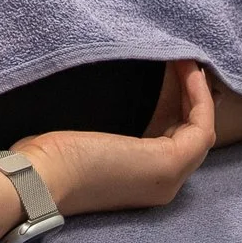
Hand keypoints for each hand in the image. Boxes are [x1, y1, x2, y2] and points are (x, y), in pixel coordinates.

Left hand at [14, 60, 215, 216]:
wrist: (40, 179)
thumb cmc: (49, 157)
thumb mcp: (86, 136)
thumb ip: (107, 125)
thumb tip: (110, 94)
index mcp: (140, 179)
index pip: (168, 137)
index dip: (173, 103)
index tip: (170, 71)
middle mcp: (162, 183)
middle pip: (187, 133)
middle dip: (187, 94)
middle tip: (183, 60)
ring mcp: (169, 177)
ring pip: (199, 130)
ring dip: (197, 92)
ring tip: (187, 59)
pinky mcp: (169, 163)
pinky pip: (201, 127)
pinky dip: (200, 98)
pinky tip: (190, 70)